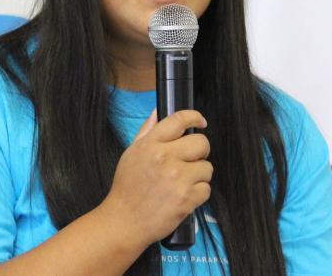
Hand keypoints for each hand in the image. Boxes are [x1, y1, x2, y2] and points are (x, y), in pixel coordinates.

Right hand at [99, 109, 211, 248]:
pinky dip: (198, 194)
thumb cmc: (127, 187)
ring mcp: (177, 179)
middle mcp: (165, 158)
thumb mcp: (131, 153)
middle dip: (200, 151)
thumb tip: (159, 110)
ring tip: (183, 182)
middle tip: (191, 160)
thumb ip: (147, 130)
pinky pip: (206, 189)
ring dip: (199, 175)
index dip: (194, 117)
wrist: (124, 221)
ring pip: (207, 167)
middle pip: (201, 143)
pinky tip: (183, 196)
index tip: (200, 122)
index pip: (179, 120)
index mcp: (151, 144)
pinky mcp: (186, 199)